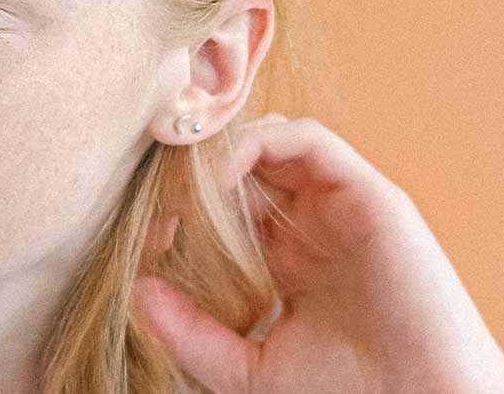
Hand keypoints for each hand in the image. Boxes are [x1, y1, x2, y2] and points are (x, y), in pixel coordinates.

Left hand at [134, 117, 503, 393]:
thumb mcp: (244, 368)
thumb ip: (191, 331)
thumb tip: (136, 288)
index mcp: (283, 261)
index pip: (218, 207)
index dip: (177, 211)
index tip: (148, 240)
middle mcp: (310, 225)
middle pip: (236, 166)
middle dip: (190, 173)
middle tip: (154, 199)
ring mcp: (338, 205)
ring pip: (265, 141)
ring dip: (216, 150)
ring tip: (181, 186)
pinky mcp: (367, 191)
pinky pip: (305, 136)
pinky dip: (254, 143)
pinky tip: (219, 184)